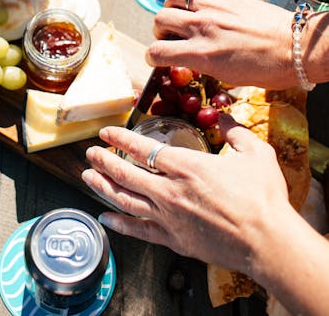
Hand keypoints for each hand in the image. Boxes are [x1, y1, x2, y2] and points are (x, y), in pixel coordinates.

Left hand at [82, 114, 293, 273]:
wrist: (268, 241)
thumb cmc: (262, 197)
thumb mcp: (253, 151)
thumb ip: (234, 130)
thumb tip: (224, 116)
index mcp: (185, 165)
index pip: (141, 148)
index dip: (119, 139)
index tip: (106, 132)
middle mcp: (169, 191)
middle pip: (125, 173)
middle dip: (104, 161)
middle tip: (90, 153)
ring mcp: (169, 218)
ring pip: (126, 201)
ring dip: (104, 187)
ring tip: (88, 178)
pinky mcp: (175, 240)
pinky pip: (139, 231)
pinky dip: (120, 224)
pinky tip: (106, 218)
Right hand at [147, 0, 293, 87]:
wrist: (295, 47)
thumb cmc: (267, 68)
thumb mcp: (227, 76)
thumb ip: (201, 63)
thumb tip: (186, 56)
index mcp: (201, 54)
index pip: (157, 51)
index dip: (152, 56)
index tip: (157, 57)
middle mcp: (202, 27)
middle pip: (160, 19)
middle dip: (160, 29)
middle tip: (171, 35)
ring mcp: (213, 7)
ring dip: (172, 6)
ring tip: (180, 13)